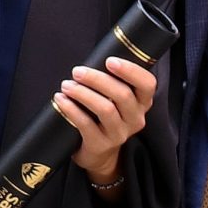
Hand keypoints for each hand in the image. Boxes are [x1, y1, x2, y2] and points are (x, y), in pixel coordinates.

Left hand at [54, 56, 157, 185]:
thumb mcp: (115, 98)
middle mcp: (135, 118)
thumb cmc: (104, 115)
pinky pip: (86, 125)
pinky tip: (60, 99)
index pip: (147, 84)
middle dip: (97, 79)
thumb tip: (95, 54)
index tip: (109, 61)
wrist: (99, 152)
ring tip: (66, 85)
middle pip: (122, 95)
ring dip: (83, 93)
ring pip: (105, 109)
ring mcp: (120, 134)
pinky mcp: (101, 145)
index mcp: (142, 102)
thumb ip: (113, 79)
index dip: (131, 71)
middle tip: (77, 71)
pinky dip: (71, 109)